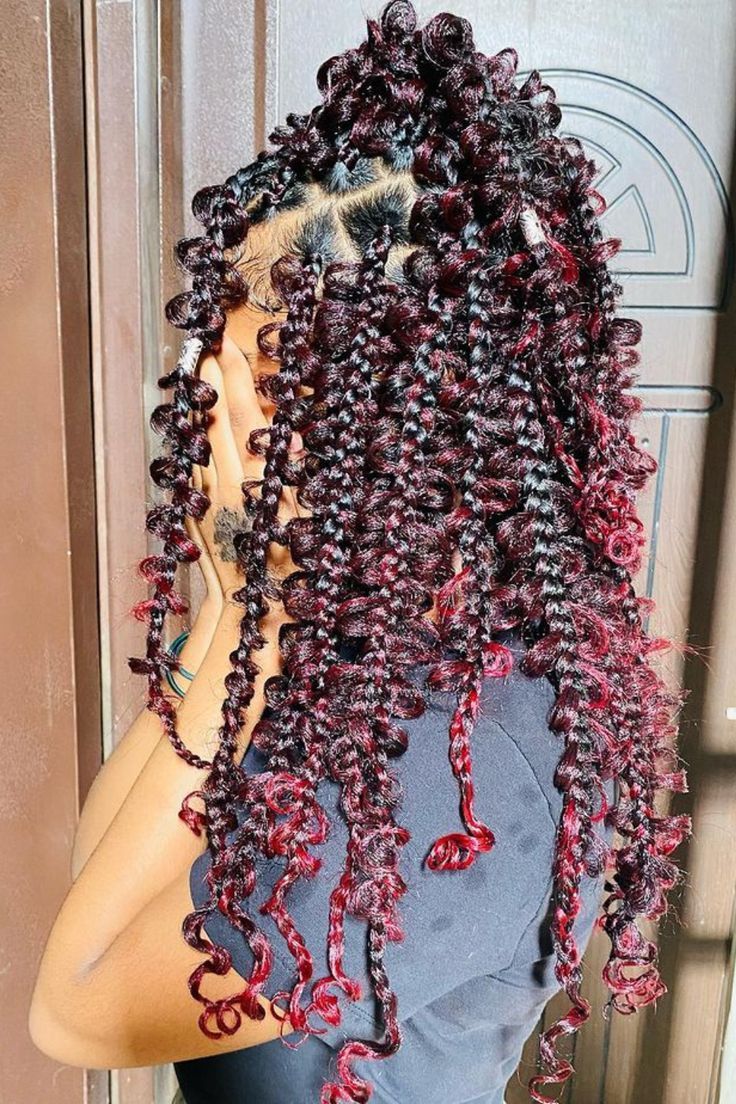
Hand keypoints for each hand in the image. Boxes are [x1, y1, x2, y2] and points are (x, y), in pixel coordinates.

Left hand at [192, 333, 301, 602]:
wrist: (246, 611)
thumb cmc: (288, 569)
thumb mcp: (301, 518)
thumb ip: (291, 472)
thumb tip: (290, 431)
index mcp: (251, 480)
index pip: (240, 415)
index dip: (235, 379)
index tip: (231, 346)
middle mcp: (221, 482)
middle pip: (212, 419)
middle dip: (211, 380)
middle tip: (209, 344)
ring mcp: (201, 496)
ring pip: (197, 437)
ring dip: (200, 404)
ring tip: (202, 372)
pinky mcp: (191, 511)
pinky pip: (192, 464)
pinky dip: (195, 438)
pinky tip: (198, 424)